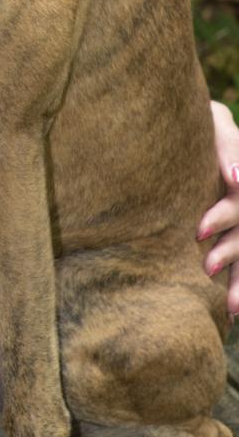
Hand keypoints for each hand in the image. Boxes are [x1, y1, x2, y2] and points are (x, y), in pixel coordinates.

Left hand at [197, 99, 238, 319]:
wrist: (208, 136)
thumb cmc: (207, 127)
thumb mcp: (216, 125)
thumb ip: (226, 144)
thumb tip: (235, 178)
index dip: (226, 210)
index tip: (201, 225)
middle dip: (232, 252)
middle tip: (207, 267)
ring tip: (229, 307)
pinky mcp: (235, 236)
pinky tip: (233, 312)